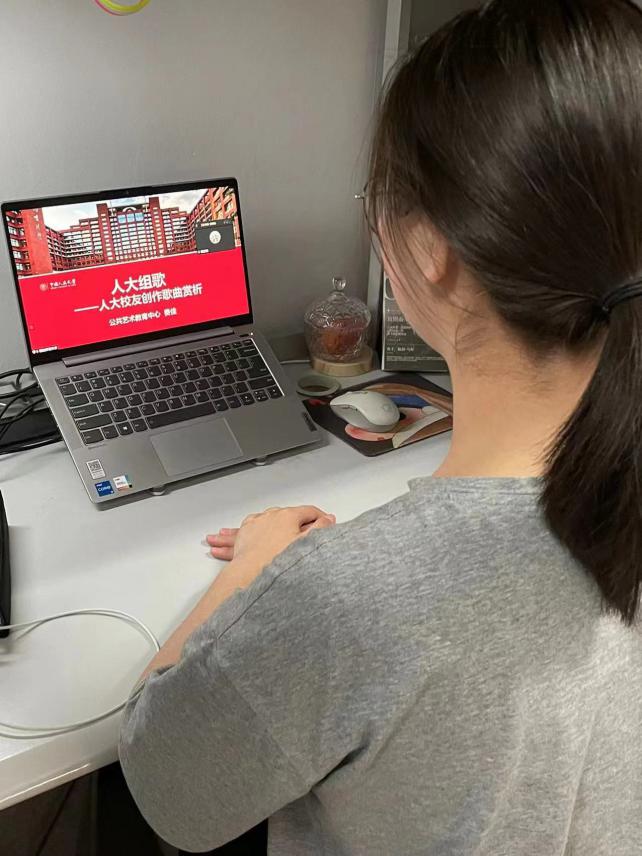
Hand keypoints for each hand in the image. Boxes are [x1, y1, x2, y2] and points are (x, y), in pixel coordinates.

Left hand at [207, 505, 335, 566]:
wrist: (251, 572)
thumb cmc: (277, 560)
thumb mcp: (306, 544)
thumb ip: (320, 528)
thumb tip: (329, 519)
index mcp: (288, 516)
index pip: (309, 511)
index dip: (320, 517)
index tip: (325, 522)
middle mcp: (270, 516)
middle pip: (289, 514)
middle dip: (299, 521)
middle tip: (307, 529)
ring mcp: (256, 523)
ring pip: (268, 519)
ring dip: (276, 523)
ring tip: (277, 528)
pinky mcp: (244, 533)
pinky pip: (251, 525)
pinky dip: (255, 526)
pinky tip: (256, 529)